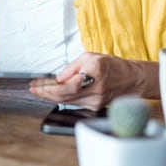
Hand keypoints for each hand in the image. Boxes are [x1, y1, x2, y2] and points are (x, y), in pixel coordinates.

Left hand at [29, 52, 157, 109]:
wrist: (133, 79)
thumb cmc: (113, 66)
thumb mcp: (90, 57)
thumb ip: (72, 68)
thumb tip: (58, 79)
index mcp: (93, 74)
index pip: (64, 87)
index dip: (46, 88)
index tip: (35, 86)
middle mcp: (94, 91)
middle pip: (62, 97)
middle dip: (44, 93)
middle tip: (33, 89)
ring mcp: (95, 102)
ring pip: (67, 102)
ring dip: (51, 97)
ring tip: (39, 91)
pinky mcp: (95, 107)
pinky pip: (74, 103)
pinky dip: (62, 99)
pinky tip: (54, 94)